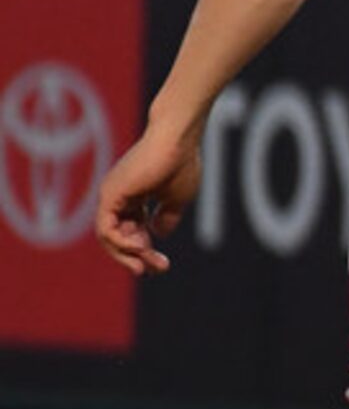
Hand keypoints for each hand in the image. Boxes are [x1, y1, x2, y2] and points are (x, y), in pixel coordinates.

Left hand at [94, 120, 202, 275]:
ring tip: (149, 262)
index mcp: (134, 197)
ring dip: (128, 254)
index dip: (145, 251)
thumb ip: (167, 217)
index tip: (163, 264)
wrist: (178, 139)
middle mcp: (118, 197)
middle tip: (156, 269)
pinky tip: (141, 247)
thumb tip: (159, 234)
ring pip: (109, 237)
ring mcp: (111, 196)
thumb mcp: (177, 198)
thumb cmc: (182, 164)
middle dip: (136, 257)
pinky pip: (106, 229)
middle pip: (118, 237)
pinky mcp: (110, 195)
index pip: (132, 231)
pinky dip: (121, 243)